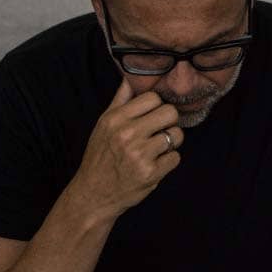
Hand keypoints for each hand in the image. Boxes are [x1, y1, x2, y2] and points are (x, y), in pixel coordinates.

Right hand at [70, 77, 184, 221]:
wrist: (94, 194)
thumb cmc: (100, 157)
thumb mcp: (103, 125)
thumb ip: (120, 100)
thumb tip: (130, 78)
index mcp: (116, 119)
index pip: (153, 98)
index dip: (156, 106)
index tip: (151, 116)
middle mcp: (127, 134)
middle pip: (170, 113)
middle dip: (168, 122)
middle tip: (159, 131)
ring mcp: (140, 154)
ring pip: (176, 135)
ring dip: (171, 142)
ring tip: (156, 149)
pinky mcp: (150, 173)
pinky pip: (176, 158)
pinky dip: (169, 161)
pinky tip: (155, 164)